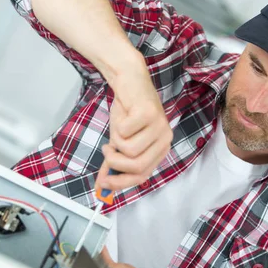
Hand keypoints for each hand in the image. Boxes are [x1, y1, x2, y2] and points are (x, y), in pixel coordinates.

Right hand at [96, 67, 172, 191]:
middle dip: (115, 162)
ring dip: (115, 140)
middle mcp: (165, 138)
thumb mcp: (120, 141)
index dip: (121, 183)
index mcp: (161, 149)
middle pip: (136, 166)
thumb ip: (113, 163)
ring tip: (117, 129)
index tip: (103, 183)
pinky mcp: (150, 113)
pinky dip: (117, 124)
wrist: (128, 81)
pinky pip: (125, 131)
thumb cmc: (127, 112)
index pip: (143, 176)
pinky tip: (123, 114)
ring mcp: (160, 125)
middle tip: (107, 150)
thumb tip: (101, 186)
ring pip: (129, 149)